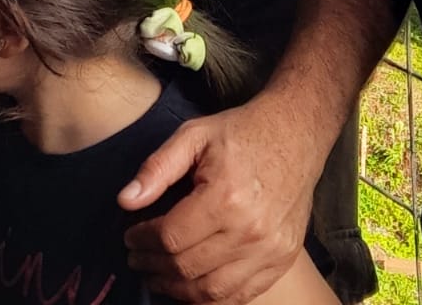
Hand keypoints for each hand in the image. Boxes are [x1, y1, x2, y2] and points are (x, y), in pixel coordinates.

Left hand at [120, 97, 313, 303]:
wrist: (295, 132)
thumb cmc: (242, 132)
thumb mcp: (195, 135)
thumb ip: (158, 167)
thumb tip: (125, 200)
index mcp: (225, 196)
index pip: (170, 237)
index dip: (142, 241)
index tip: (130, 235)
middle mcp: (250, 230)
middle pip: (186, 268)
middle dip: (153, 266)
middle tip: (137, 258)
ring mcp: (269, 249)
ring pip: (210, 292)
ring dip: (176, 290)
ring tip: (158, 276)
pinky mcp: (282, 260)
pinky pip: (240, 296)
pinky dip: (210, 299)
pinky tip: (192, 285)